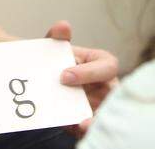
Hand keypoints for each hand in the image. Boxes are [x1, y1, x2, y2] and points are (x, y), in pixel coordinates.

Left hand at [45, 21, 118, 136]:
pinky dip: (86, 129)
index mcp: (101, 65)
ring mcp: (101, 105)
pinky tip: (74, 127)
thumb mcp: (55, 52)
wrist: (43, 85)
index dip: (89, 72)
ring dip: (95, 119)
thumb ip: (57, 40)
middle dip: (97, 98)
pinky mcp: (91, 122)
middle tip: (71, 100)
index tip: (65, 75)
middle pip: (111, 94)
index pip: (108, 67)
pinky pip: (94, 127)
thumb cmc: (58, 65)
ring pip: (105, 113)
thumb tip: (63, 26)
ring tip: (81, 124)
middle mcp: (106, 86)